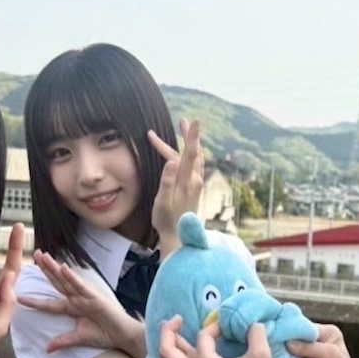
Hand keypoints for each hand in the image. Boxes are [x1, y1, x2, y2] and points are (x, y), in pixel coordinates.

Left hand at [19, 249, 141, 356]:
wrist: (122, 337)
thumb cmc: (105, 335)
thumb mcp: (79, 339)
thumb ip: (63, 341)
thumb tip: (47, 349)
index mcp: (72, 308)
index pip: (49, 303)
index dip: (35, 300)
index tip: (20, 295)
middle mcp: (77, 299)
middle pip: (57, 283)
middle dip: (45, 269)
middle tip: (34, 255)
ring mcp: (85, 296)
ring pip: (66, 280)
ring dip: (55, 268)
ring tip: (43, 256)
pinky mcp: (95, 297)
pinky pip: (81, 286)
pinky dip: (72, 278)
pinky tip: (63, 268)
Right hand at [149, 119, 203, 253]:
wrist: (179, 237)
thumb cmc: (166, 220)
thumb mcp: (162, 202)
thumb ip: (167, 181)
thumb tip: (172, 161)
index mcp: (187, 181)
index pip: (190, 153)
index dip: (191, 136)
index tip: (194, 121)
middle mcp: (194, 180)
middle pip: (193, 152)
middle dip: (188, 135)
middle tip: (184, 120)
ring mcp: (195, 184)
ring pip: (194, 158)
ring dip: (188, 143)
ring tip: (182, 129)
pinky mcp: (193, 188)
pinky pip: (192, 165)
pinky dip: (188, 154)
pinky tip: (184, 152)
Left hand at [159, 315, 279, 357]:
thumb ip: (256, 335)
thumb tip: (253, 323)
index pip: (203, 338)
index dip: (215, 327)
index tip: (229, 327)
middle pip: (167, 352)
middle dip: (167, 333)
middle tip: (176, 319)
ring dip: (173, 344)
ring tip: (175, 329)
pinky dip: (181, 355)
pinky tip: (190, 349)